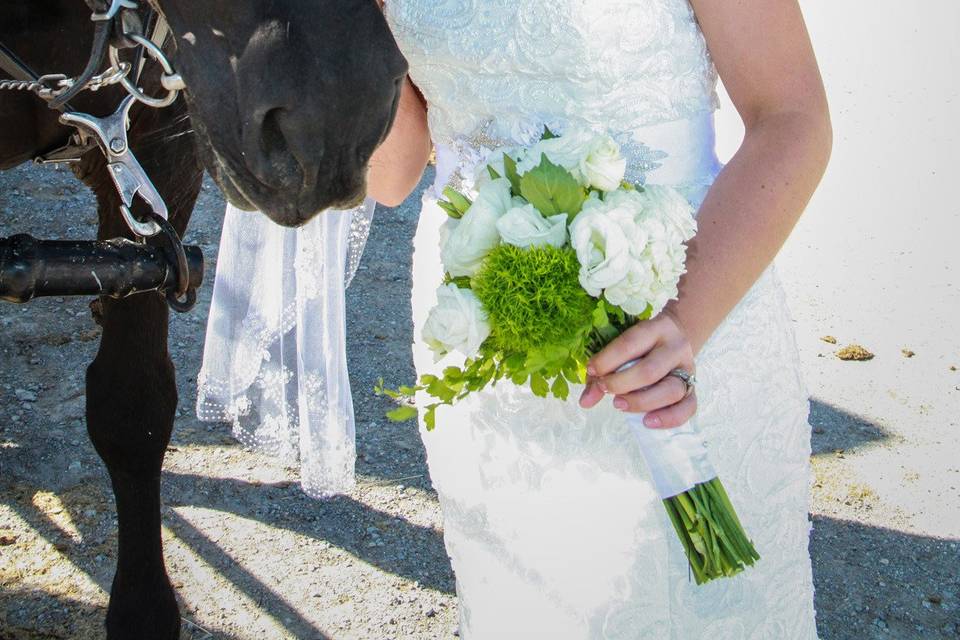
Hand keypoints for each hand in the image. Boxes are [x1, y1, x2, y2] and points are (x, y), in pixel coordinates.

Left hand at [579, 311, 696, 428]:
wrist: (679, 336)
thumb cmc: (643, 346)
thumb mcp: (624, 348)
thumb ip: (601, 373)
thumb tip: (585, 402)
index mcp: (655, 329)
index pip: (630, 344)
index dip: (607, 360)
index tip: (592, 371)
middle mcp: (675, 348)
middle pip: (649, 370)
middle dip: (621, 384)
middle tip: (605, 389)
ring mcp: (688, 369)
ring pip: (670, 390)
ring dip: (641, 402)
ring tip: (619, 405)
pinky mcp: (693, 389)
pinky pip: (688, 407)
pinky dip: (668, 418)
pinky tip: (647, 422)